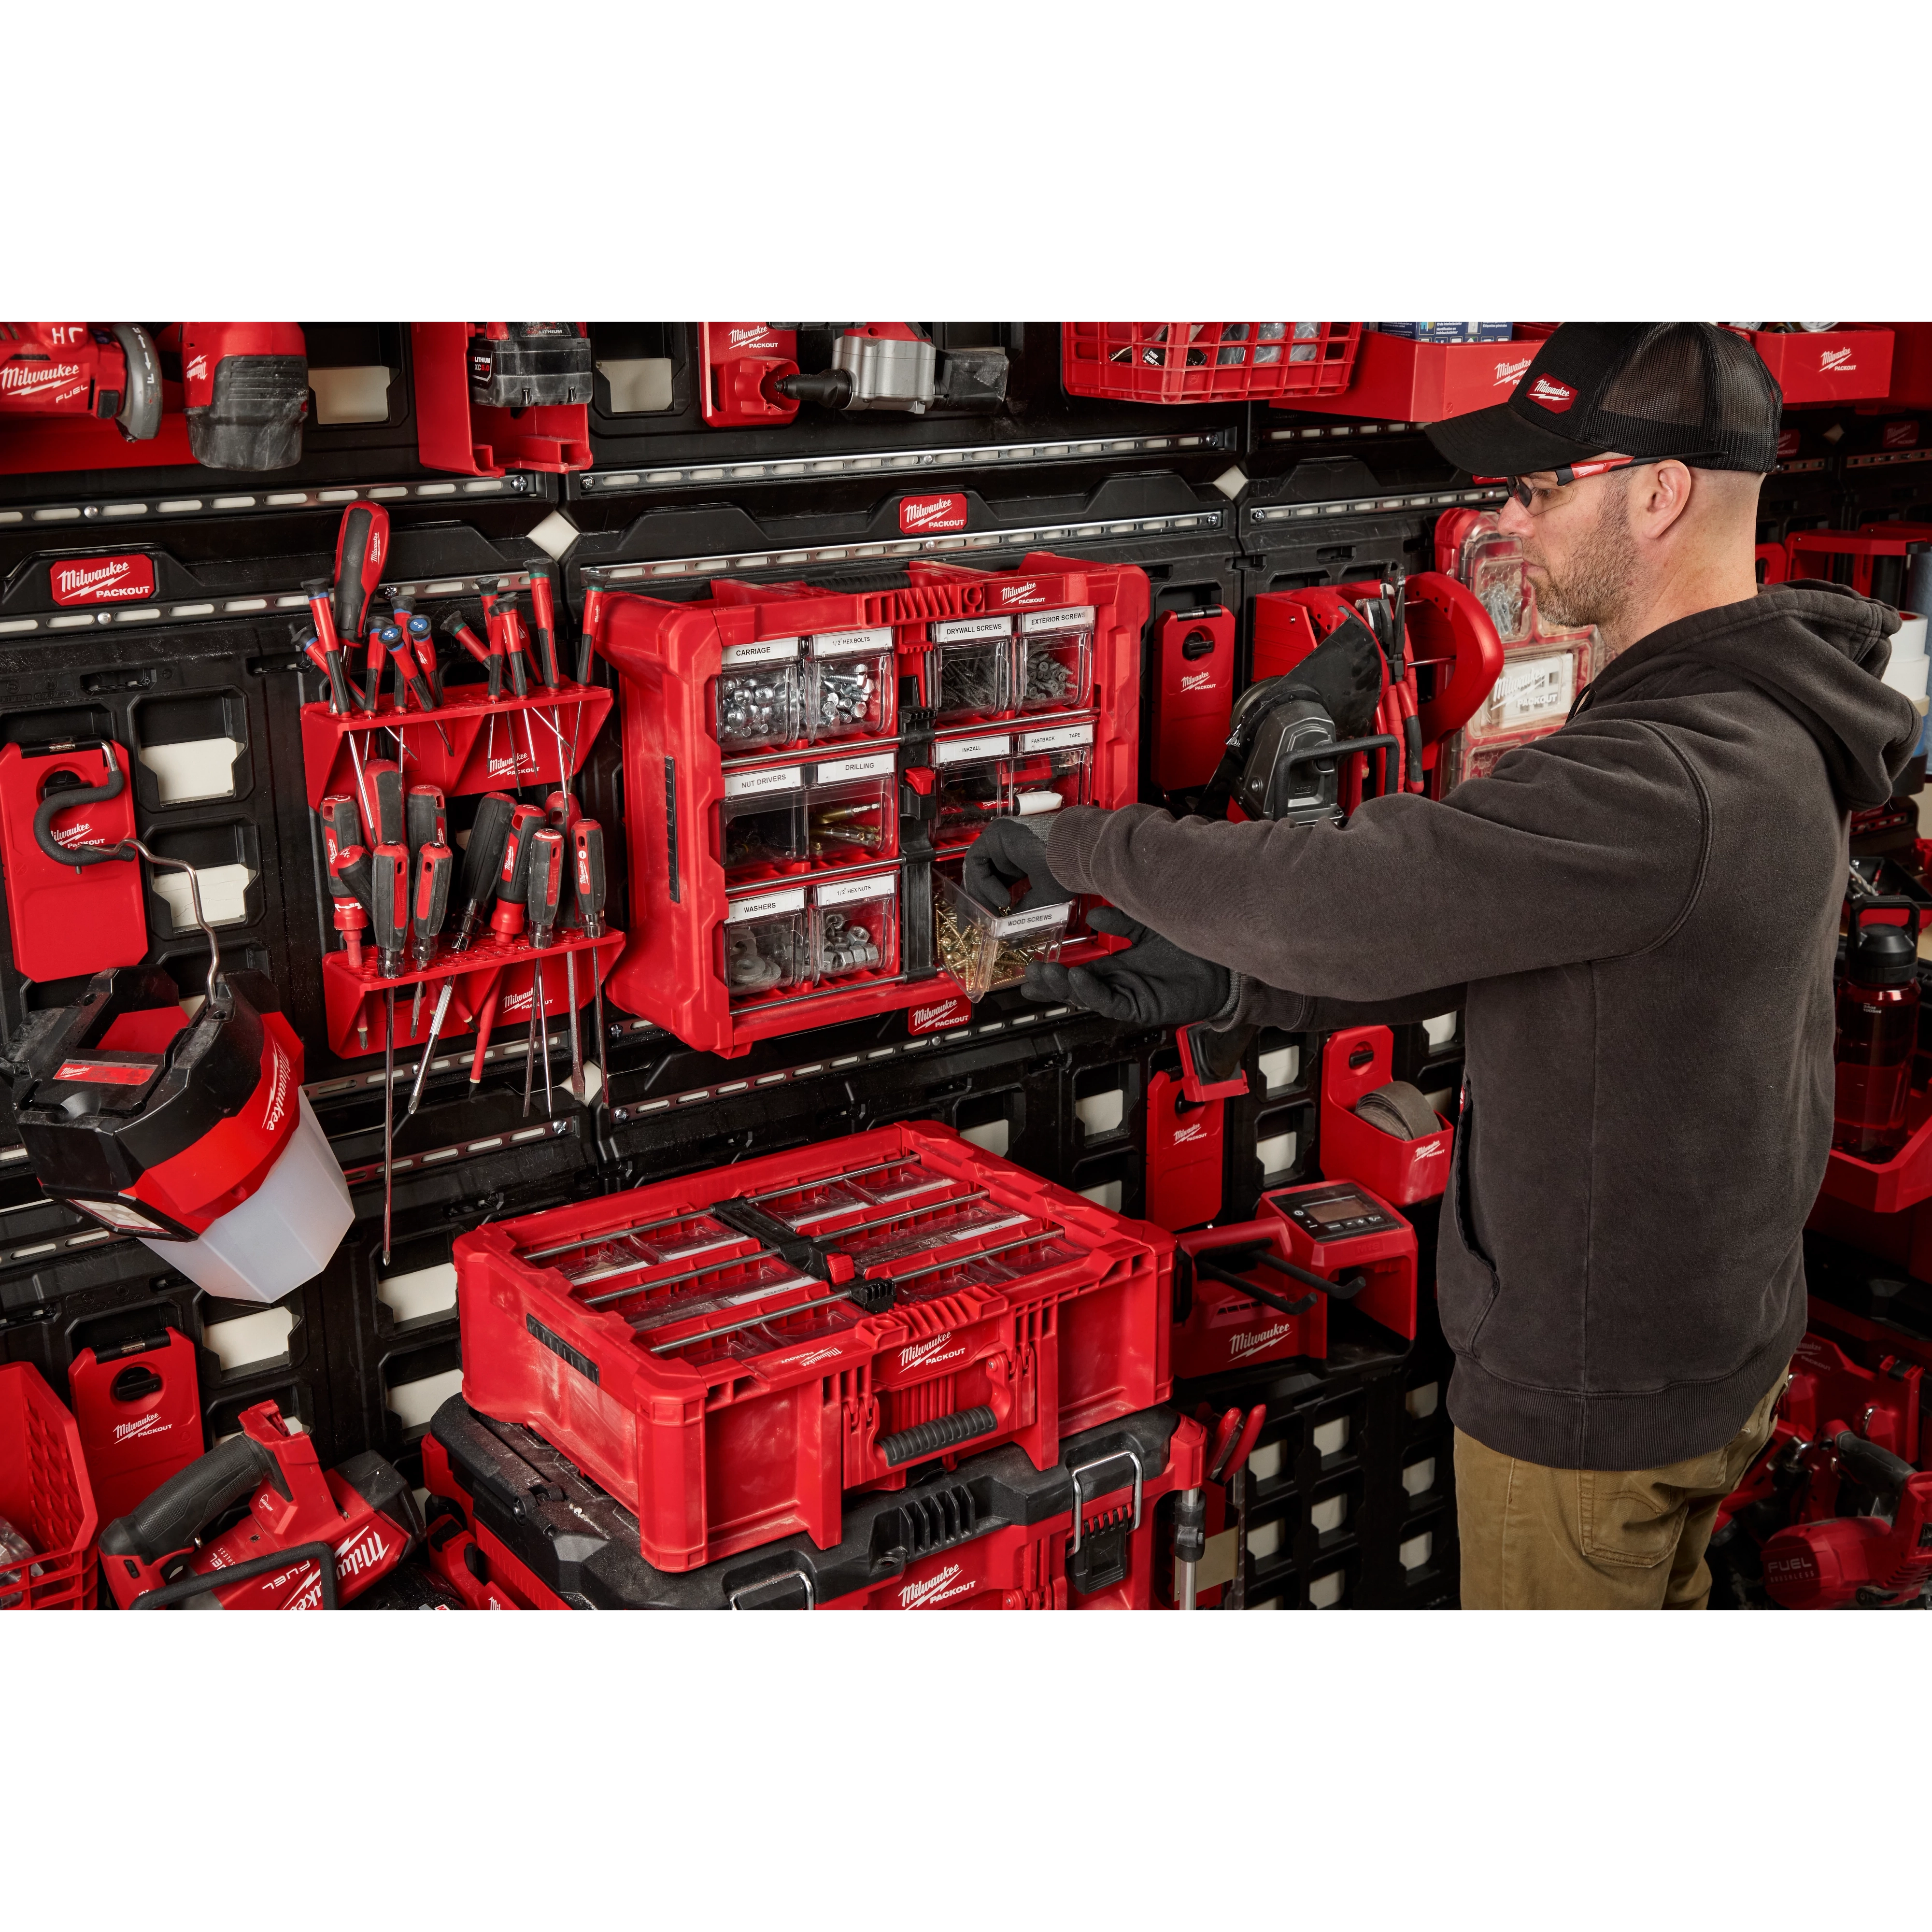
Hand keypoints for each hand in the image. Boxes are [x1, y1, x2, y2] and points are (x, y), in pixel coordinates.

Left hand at [961, 814, 1069, 912]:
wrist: (1077, 855)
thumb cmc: (1068, 873)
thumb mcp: (1044, 896)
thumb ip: (1024, 908)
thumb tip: (1010, 925)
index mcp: (1023, 856)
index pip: (997, 877)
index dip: (991, 898)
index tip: (992, 918)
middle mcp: (1010, 845)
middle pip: (985, 872)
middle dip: (982, 898)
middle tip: (985, 919)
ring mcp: (1002, 837)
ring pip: (979, 867)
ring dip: (983, 894)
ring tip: (996, 912)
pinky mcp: (997, 832)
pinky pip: (978, 860)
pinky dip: (983, 883)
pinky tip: (1001, 899)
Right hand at [1024, 908, 1231, 1025]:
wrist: (1229, 962)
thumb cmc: (1196, 943)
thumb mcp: (1150, 924)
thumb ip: (1121, 920)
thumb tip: (1093, 914)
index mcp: (1125, 963)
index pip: (1083, 966)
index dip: (1059, 966)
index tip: (1034, 960)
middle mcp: (1126, 981)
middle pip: (1079, 985)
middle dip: (1052, 981)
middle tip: (1029, 973)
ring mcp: (1133, 995)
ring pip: (1089, 995)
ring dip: (1064, 986)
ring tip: (1044, 975)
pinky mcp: (1144, 1006)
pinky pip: (1112, 1003)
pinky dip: (1093, 991)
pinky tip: (1078, 977)